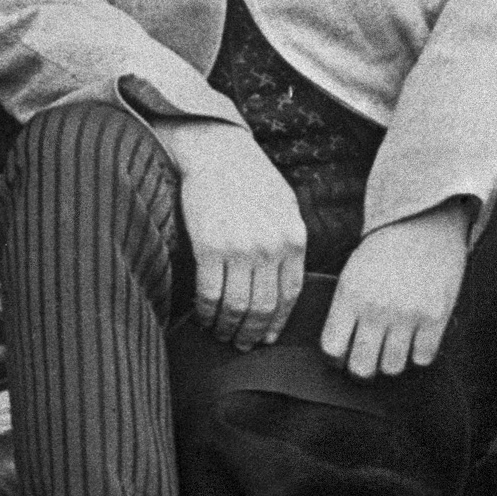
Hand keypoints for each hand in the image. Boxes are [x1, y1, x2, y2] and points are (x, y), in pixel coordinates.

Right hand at [170, 121, 305, 348]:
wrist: (218, 151)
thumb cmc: (252, 178)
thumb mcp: (286, 207)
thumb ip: (290, 244)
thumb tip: (285, 285)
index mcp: (294, 239)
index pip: (289, 296)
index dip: (276, 324)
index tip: (266, 337)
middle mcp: (270, 247)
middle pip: (262, 309)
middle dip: (251, 334)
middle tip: (240, 344)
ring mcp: (240, 248)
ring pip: (236, 308)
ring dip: (226, 328)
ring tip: (220, 333)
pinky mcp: (209, 247)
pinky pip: (209, 294)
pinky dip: (205, 312)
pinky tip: (202, 315)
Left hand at [321, 201, 471, 379]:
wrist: (425, 220)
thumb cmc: (385, 248)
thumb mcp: (353, 271)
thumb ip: (345, 308)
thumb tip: (339, 350)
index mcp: (349, 295)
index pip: (332, 348)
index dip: (336, 357)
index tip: (344, 352)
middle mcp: (375, 308)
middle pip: (361, 367)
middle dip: (363, 366)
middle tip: (370, 355)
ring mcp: (407, 314)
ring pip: (392, 367)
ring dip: (392, 359)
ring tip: (395, 343)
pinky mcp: (435, 316)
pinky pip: (423, 358)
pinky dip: (419, 352)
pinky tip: (417, 336)